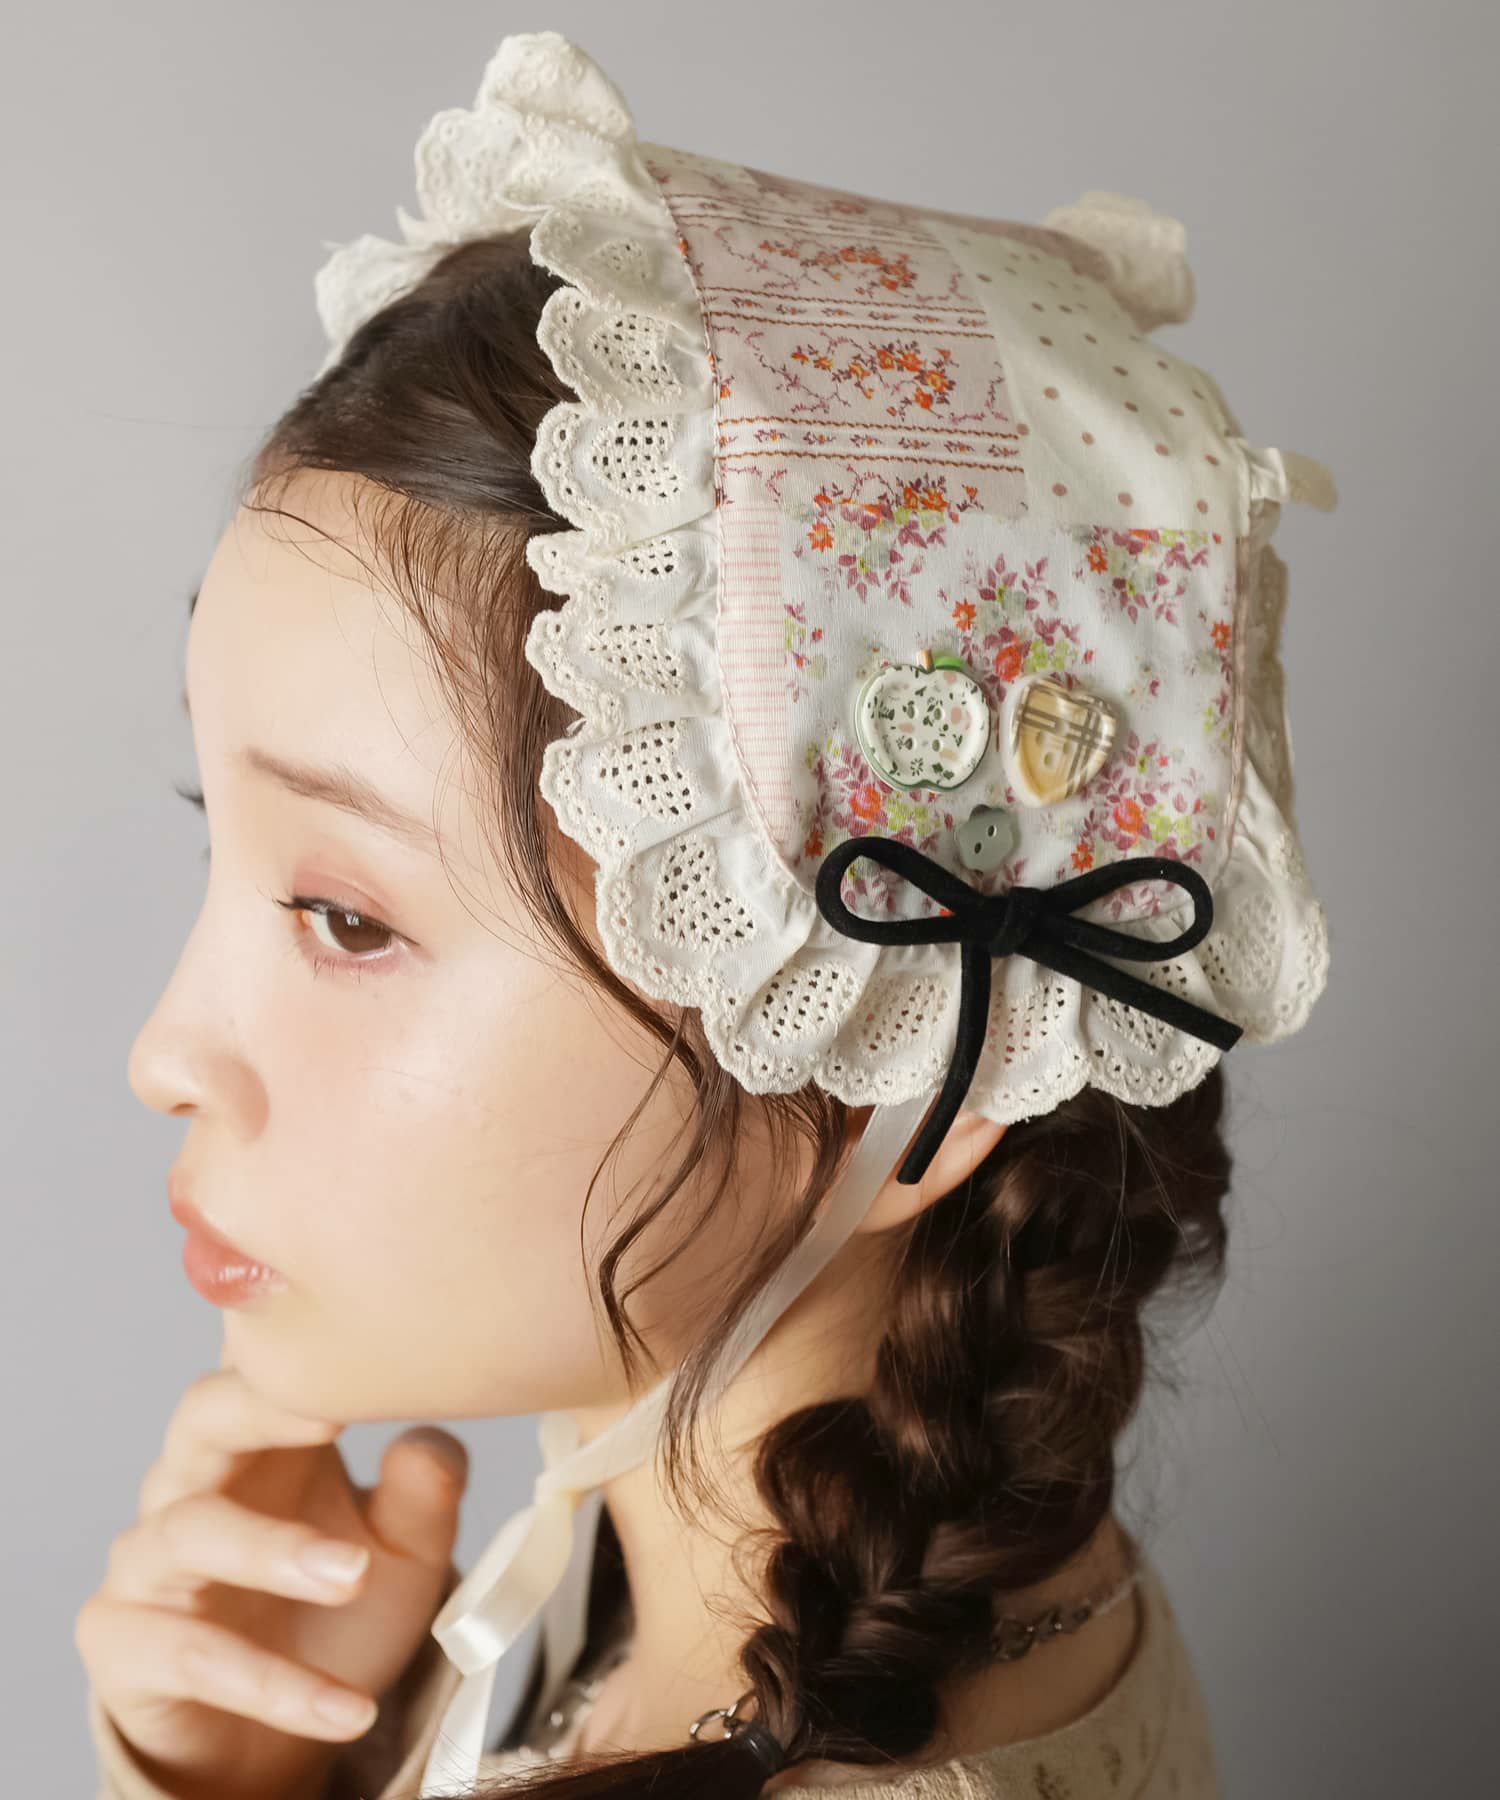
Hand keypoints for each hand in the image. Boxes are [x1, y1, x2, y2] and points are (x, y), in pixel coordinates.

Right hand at [75, 1356, 467, 1799]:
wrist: (279, 1734)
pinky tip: (348, 1709)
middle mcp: (192, 1482)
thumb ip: (422, 1491)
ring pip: (190, 1531)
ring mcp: (149, 1560)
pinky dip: (273, 1686)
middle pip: (202, 1418)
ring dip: (272, 1551)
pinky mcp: (125, 1644)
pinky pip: (191, 1657)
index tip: (355, 1336)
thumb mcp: (402, 1551)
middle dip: (261, 1409)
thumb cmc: (335, 1610)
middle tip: (334, 1416)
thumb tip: (429, 1440)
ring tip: (352, 1576)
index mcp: (262, 1438)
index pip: (260, 1367)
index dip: (291, 1346)